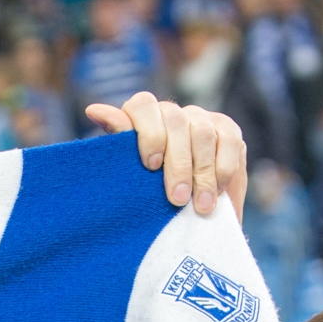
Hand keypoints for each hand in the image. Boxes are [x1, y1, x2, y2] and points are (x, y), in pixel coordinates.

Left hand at [88, 92, 247, 221]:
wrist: (184, 215)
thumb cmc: (147, 194)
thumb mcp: (129, 176)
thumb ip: (117, 144)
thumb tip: (93, 109)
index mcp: (142, 118)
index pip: (143, 106)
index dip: (148, 133)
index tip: (151, 166)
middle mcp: (172, 113)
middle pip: (177, 123)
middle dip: (178, 164)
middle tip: (177, 199)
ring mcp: (201, 119)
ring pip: (203, 133)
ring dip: (202, 173)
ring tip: (201, 206)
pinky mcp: (227, 130)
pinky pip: (229, 142)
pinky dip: (223, 170)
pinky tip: (218, 192)